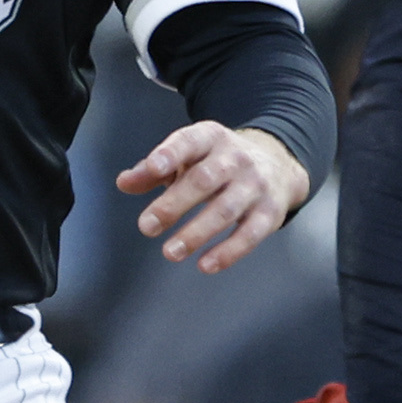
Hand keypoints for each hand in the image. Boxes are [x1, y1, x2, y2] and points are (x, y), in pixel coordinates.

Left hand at [116, 122, 306, 274]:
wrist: (277, 163)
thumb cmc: (219, 163)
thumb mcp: (188, 157)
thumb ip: (152, 170)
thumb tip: (125, 183)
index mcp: (211, 138)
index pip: (189, 142)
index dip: (171, 154)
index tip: (153, 168)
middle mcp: (236, 159)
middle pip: (205, 180)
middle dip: (174, 204)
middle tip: (147, 226)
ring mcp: (255, 186)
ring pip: (226, 210)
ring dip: (196, 233)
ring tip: (170, 252)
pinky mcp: (269, 213)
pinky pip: (250, 235)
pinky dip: (228, 252)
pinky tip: (205, 264)